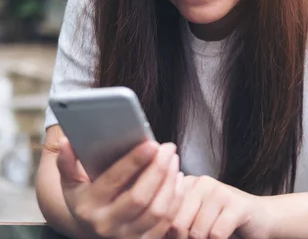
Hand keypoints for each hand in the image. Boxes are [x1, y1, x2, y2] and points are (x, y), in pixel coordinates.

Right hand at [57, 138, 184, 238]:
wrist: (93, 230)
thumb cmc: (87, 198)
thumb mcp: (71, 183)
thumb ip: (67, 162)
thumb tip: (65, 141)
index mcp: (87, 207)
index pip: (113, 182)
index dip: (134, 162)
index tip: (151, 143)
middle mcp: (106, 225)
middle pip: (139, 197)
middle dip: (158, 169)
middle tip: (168, 147)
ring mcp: (127, 236)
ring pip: (157, 210)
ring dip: (170, 182)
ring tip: (173, 158)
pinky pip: (168, 220)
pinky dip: (177, 197)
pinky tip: (177, 177)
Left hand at [169, 175, 270, 238]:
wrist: (260, 218)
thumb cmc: (220, 222)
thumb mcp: (193, 218)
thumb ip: (174, 220)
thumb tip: (156, 232)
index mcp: (185, 183)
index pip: (163, 215)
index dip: (170, 234)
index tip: (183, 236)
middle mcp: (201, 182)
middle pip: (177, 225)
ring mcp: (220, 190)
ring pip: (197, 232)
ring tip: (213, 237)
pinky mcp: (238, 204)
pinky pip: (216, 234)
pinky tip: (225, 237)